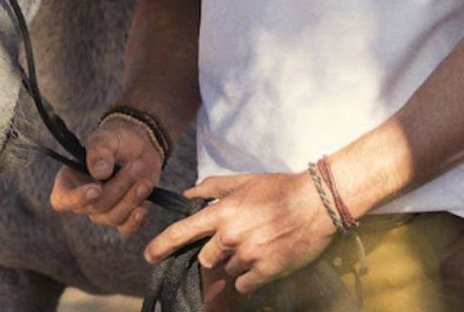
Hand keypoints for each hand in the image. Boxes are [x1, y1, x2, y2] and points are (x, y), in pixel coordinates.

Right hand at [49, 117, 163, 236]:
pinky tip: (144, 208)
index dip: (76, 199)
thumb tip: (99, 173)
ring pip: (113, 217)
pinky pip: (125, 228)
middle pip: (96, 206)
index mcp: (70, 180)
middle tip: (137, 165)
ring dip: (131, 199)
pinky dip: (135, 221)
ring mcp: (103, 210)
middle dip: (119, 187)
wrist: (139, 143)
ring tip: (145, 181)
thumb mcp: (105, 138)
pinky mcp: (123, 215)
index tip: (97, 189)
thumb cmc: (115, 139)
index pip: (62, 199)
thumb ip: (99, 152)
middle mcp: (84, 200)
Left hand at [144, 171, 336, 294]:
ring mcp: (248, 254)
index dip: (163, 244)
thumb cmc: (278, 188)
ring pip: (228, 269)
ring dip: (237, 261)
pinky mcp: (265, 270)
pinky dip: (250, 275)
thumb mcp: (243, 181)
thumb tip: (189, 194)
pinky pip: (244, 283)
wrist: (314, 203)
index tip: (149, 255)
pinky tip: (263, 258)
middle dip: (216, 252)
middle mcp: (231, 235)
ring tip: (258, 242)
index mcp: (223, 212)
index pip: (184, 231)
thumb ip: (213, 187)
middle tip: (238, 238)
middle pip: (207, 257)